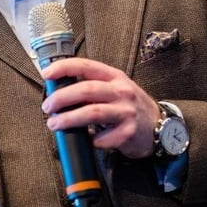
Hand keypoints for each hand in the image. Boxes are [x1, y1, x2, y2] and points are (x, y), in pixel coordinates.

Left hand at [39, 57, 160, 158]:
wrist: (160, 127)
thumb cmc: (129, 106)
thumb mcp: (116, 88)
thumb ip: (93, 86)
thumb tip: (58, 91)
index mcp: (115, 77)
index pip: (86, 66)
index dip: (64, 67)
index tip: (46, 73)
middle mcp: (122, 92)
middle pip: (86, 90)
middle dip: (61, 98)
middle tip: (47, 107)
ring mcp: (126, 112)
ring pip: (92, 113)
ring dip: (68, 119)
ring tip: (54, 124)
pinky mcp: (128, 133)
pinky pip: (102, 138)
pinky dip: (90, 140)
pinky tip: (87, 140)